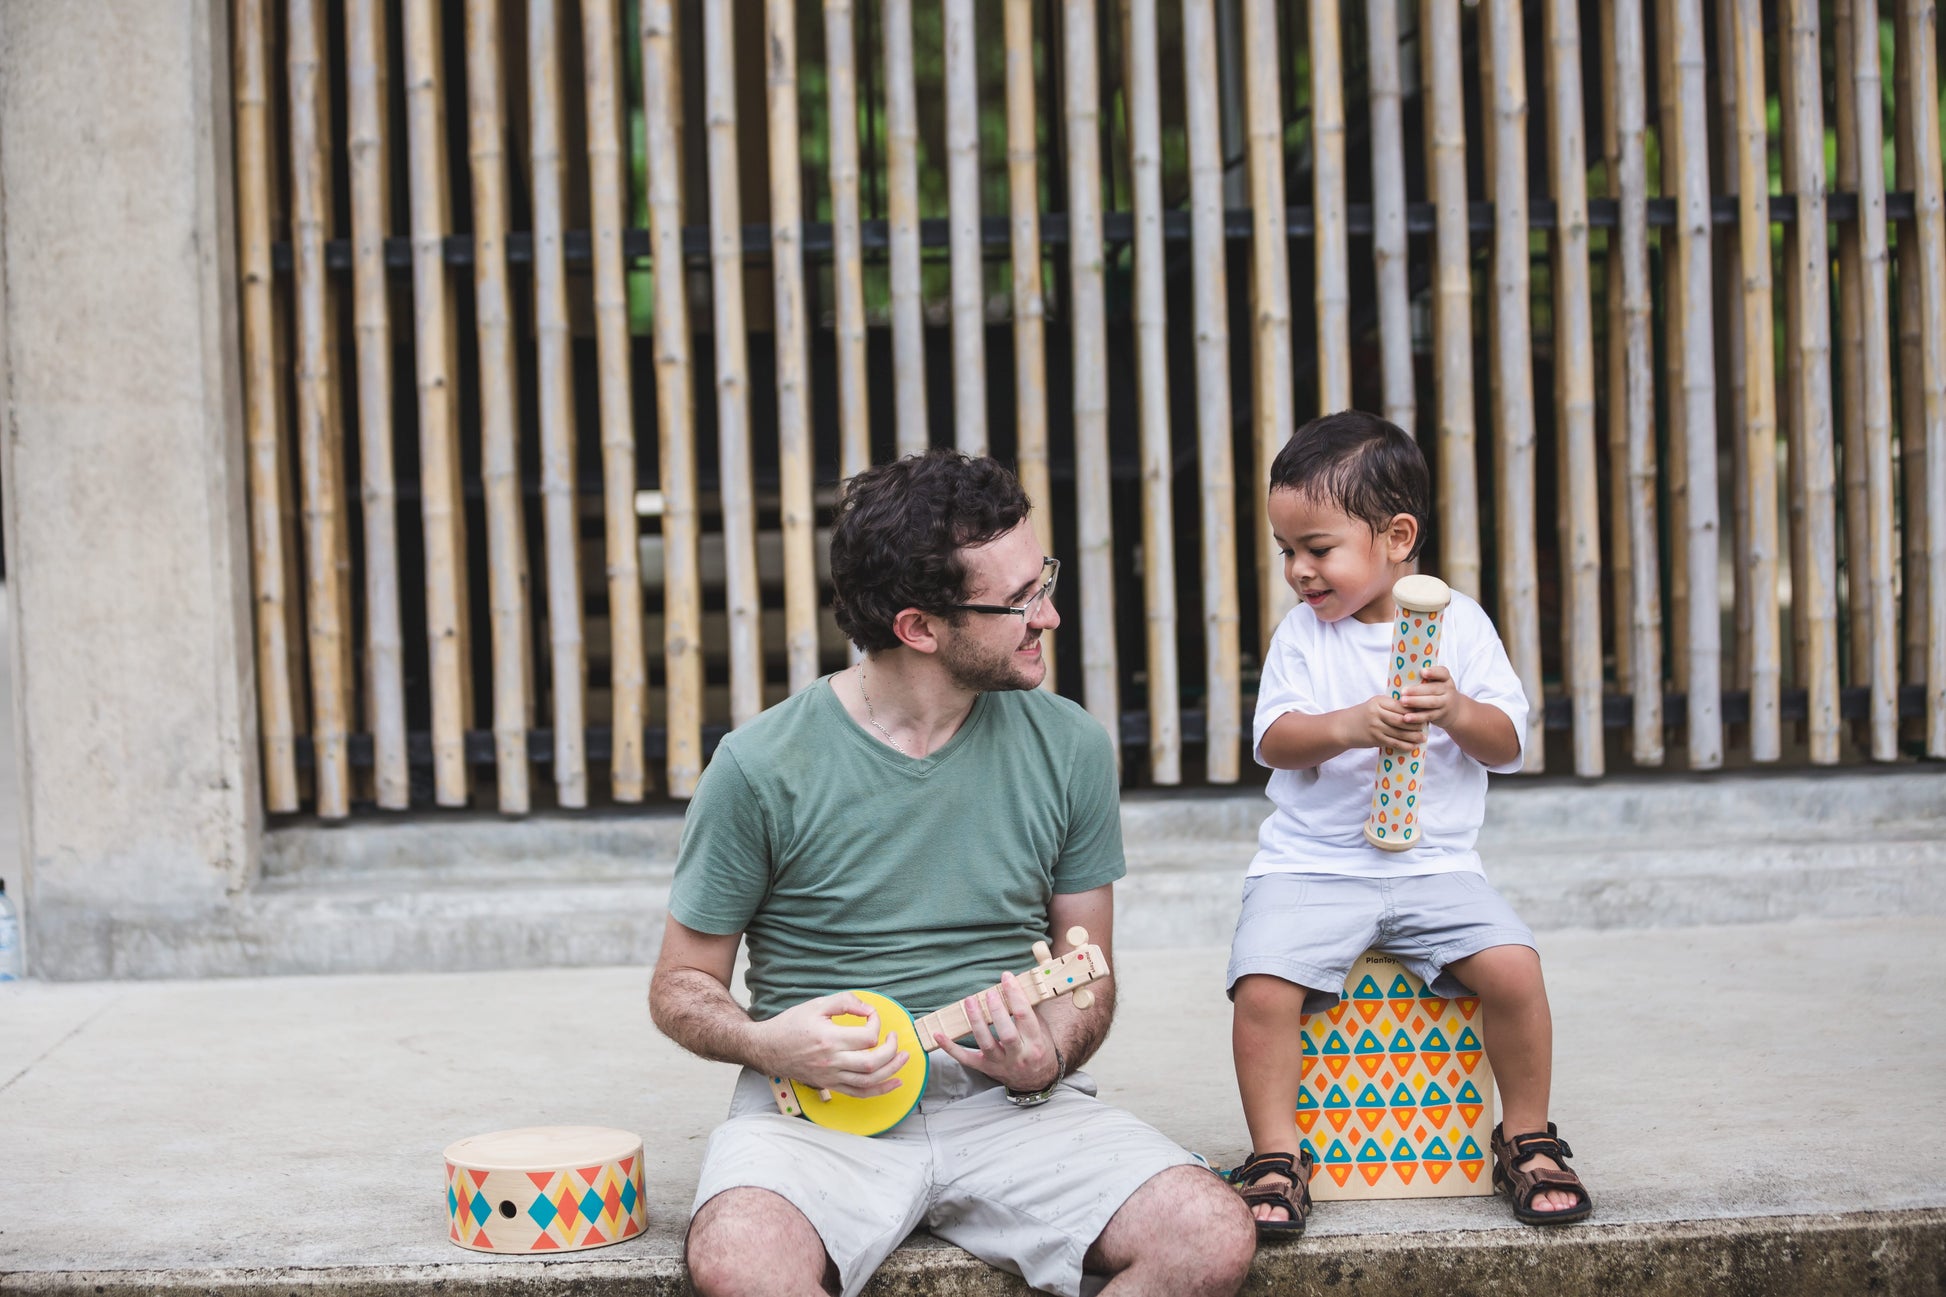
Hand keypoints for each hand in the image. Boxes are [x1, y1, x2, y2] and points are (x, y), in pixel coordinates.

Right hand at [752, 992, 909, 1098]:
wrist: (767, 1048)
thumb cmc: (791, 1025)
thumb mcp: (816, 1005)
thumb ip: (845, 1002)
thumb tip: (868, 1008)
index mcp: (829, 1039)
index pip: (867, 1036)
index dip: (876, 1023)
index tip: (872, 1015)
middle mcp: (831, 1061)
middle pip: (872, 1062)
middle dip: (891, 1050)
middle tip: (895, 1038)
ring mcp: (830, 1077)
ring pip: (868, 1081)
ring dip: (891, 1071)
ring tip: (904, 1059)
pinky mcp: (829, 1085)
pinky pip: (858, 1093)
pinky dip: (879, 1090)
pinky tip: (894, 1083)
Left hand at [932, 973, 1060, 1092]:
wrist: (1036, 1080)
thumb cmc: (1039, 1049)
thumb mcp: (1042, 1030)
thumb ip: (1030, 1009)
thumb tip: (1017, 982)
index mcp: (1036, 1043)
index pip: (1026, 1016)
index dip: (1016, 995)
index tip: (1007, 977)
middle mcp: (1019, 1055)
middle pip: (1007, 1034)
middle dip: (997, 1011)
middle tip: (989, 992)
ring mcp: (1000, 1064)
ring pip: (986, 1044)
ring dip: (976, 1022)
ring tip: (970, 1001)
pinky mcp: (985, 1068)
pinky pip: (965, 1059)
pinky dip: (950, 1047)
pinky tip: (938, 1034)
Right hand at [1337, 693, 1428, 751]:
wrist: (1343, 727)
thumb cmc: (1364, 715)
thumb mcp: (1375, 705)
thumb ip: (1391, 706)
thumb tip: (1414, 709)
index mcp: (1379, 701)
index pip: (1401, 705)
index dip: (1415, 710)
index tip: (1425, 712)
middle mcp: (1376, 713)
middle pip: (1402, 719)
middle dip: (1416, 724)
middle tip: (1427, 726)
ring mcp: (1375, 727)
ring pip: (1399, 733)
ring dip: (1413, 736)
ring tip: (1423, 738)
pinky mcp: (1374, 739)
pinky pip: (1393, 743)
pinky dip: (1404, 745)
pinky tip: (1412, 746)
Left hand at [1398, 665, 1458, 729]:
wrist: (1453, 710)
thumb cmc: (1436, 691)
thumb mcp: (1436, 682)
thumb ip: (1422, 677)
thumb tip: (1398, 670)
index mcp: (1445, 678)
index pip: (1442, 673)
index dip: (1433, 672)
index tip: (1422, 672)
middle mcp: (1448, 690)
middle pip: (1434, 689)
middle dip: (1417, 690)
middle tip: (1403, 691)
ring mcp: (1445, 703)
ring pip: (1431, 703)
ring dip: (1416, 702)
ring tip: (1403, 702)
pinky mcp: (1440, 715)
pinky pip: (1429, 716)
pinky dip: (1417, 717)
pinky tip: (1407, 718)